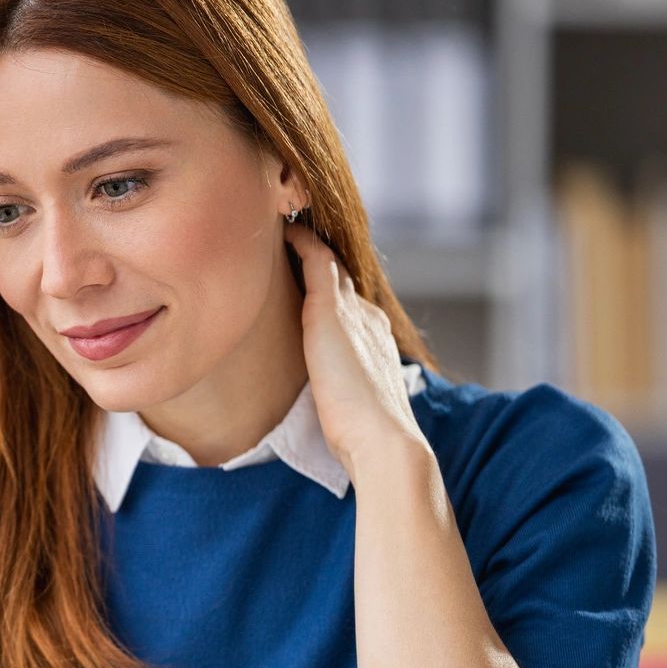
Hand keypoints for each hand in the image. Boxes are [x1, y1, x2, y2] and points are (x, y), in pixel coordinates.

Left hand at [282, 223, 427, 483]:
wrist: (383, 440)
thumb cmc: (363, 438)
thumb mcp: (350, 407)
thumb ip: (338, 393)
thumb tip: (328, 405)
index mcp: (375, 341)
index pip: (350, 305)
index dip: (331, 290)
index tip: (310, 280)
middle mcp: (367, 319)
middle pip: (341, 278)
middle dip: (320, 259)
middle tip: (294, 238)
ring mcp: (351, 312)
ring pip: (329, 264)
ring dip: (309, 244)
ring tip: (285, 227)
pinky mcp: (329, 311)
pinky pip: (314, 260)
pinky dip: (300, 242)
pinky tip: (282, 229)